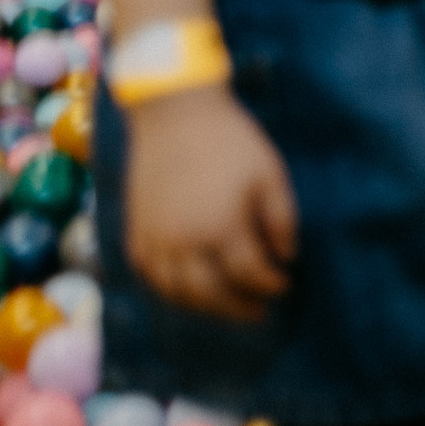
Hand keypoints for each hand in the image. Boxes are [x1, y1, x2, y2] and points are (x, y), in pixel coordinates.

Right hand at [125, 85, 297, 321]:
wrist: (174, 113)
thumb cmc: (230, 140)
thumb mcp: (270, 174)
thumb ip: (282, 220)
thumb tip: (288, 258)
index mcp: (221, 226)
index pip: (249, 274)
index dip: (271, 284)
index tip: (286, 284)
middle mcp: (184, 241)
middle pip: (211, 294)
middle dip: (239, 308)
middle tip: (260, 312)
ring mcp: (155, 239)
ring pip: (177, 293)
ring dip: (205, 307)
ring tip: (228, 306)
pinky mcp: (136, 231)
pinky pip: (151, 276)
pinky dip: (171, 291)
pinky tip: (189, 289)